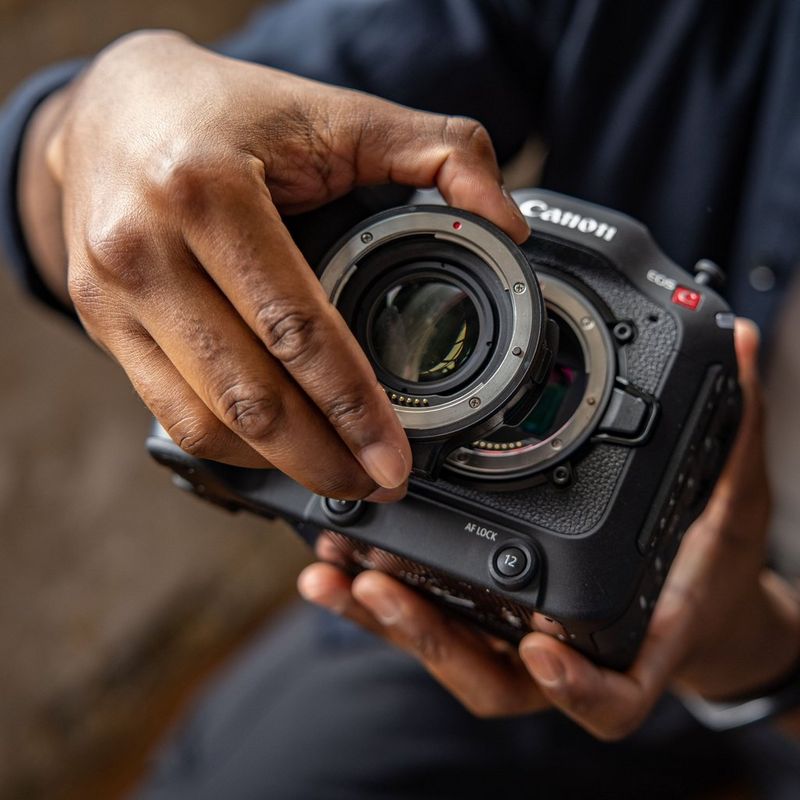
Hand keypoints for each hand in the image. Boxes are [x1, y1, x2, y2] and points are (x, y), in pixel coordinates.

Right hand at [19, 30, 528, 500]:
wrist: (112, 104)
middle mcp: (145, 248)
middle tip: (376, 483)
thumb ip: (437, 151)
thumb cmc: (226, 112)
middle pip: (246, 394)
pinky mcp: (101, 323)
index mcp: (208, 190)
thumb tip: (507, 221)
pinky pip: (170, 414)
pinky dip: (231, 447)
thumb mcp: (335, 111)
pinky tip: (277, 451)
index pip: (295, 327)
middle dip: (321, 458)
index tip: (395, 458)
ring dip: (278, 465)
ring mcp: (111, 295)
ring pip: (203, 420)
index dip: (353, 407)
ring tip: (336, 477)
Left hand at [299, 319, 799, 736]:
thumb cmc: (708, 566)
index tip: (540, 647)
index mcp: (630, 637)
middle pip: (494, 676)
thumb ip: (731, 432)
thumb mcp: (731, 501)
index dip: (575, 684)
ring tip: (332, 570)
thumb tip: (740, 349)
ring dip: (383, 618)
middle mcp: (565, 650)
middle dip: (431, 637)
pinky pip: (427, 615)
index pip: (610, 693)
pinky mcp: (483, 616)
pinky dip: (375, 594)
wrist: (693, 601)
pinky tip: (336, 555)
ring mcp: (516, 637)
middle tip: (379, 588)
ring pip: (445, 651)